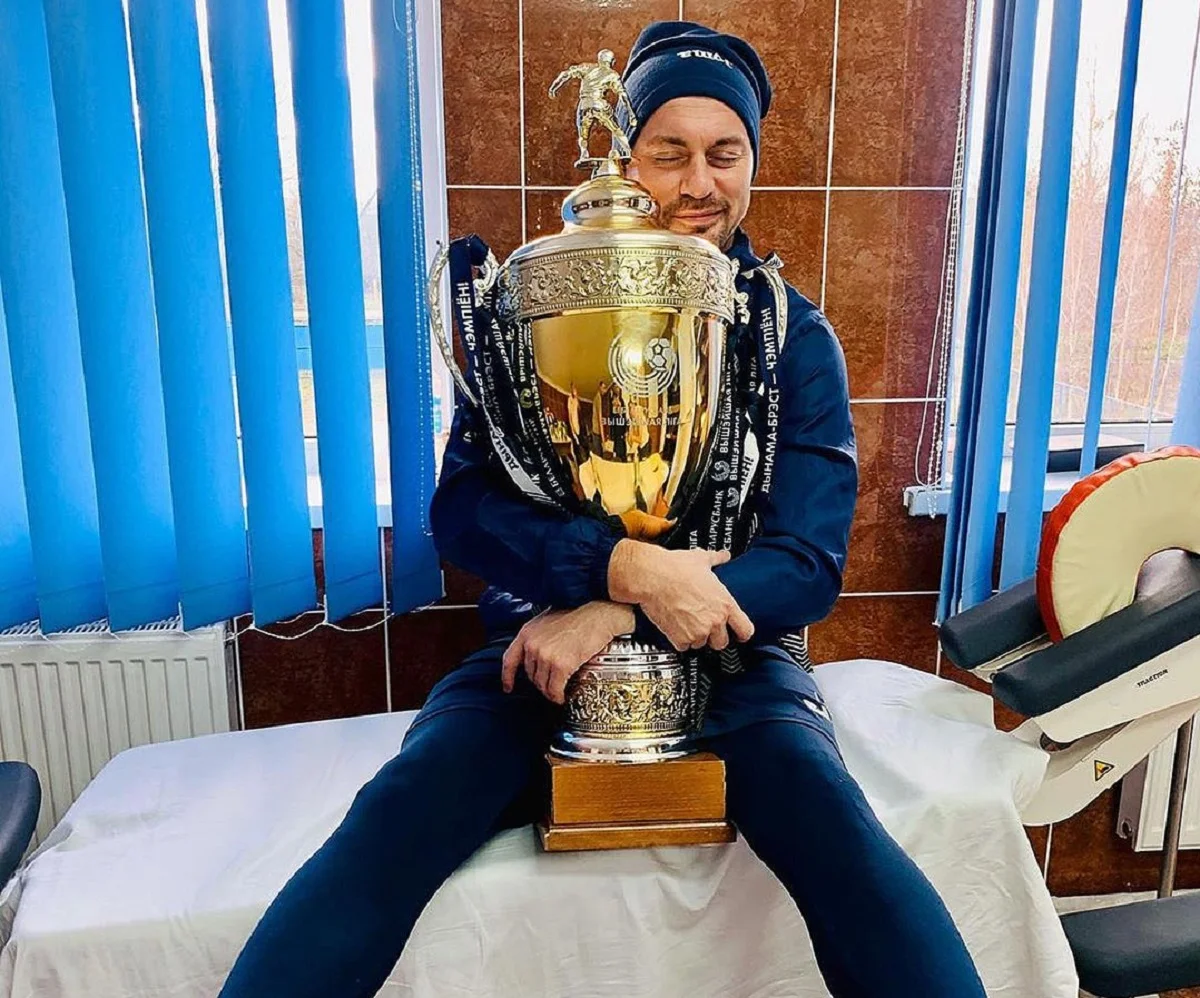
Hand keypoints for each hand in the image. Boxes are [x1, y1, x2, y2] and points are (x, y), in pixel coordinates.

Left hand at [501, 601, 635, 703]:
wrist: (598, 615)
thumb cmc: (578, 615)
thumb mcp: (548, 621)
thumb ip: (538, 637)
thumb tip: (536, 655)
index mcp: (527, 632)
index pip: (510, 659)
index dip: (507, 676)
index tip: (508, 687)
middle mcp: (532, 644)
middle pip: (530, 675)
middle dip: (540, 682)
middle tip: (551, 684)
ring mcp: (546, 655)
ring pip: (542, 684)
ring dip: (550, 691)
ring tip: (558, 691)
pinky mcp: (561, 665)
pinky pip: (555, 688)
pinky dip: (558, 696)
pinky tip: (562, 697)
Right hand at [607, 540, 753, 651]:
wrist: (651, 576)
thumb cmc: (674, 568)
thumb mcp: (701, 559)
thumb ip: (716, 559)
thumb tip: (723, 555)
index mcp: (725, 604)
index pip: (746, 630)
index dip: (742, 633)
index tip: (738, 633)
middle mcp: (714, 621)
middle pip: (722, 643)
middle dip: (715, 636)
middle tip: (705, 625)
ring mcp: (697, 632)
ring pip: (701, 645)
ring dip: (696, 637)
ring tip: (687, 621)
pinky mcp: (679, 638)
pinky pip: (684, 647)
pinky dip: (679, 640)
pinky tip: (675, 626)